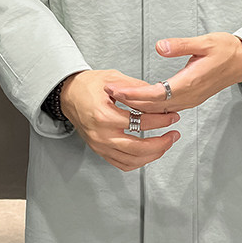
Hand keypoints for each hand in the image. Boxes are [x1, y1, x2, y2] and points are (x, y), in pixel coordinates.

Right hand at [61, 69, 180, 171]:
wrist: (68, 94)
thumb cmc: (87, 85)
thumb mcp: (112, 78)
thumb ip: (136, 86)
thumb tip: (158, 93)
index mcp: (104, 115)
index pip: (140, 122)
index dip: (160, 120)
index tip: (172, 117)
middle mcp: (101, 134)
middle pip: (138, 148)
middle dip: (161, 143)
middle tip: (173, 134)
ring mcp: (99, 145)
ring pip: (131, 160)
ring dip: (153, 155)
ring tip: (165, 144)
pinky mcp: (99, 150)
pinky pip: (122, 164)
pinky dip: (138, 162)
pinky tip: (149, 153)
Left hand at [103, 33, 241, 112]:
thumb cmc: (227, 50)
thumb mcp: (205, 41)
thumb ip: (181, 45)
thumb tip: (160, 46)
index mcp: (190, 83)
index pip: (156, 94)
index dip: (134, 94)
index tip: (117, 89)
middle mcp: (188, 96)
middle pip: (153, 105)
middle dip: (129, 100)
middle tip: (109, 91)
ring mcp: (189, 100)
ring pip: (158, 109)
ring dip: (137, 104)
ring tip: (118, 96)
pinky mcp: (190, 98)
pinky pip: (166, 107)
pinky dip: (149, 105)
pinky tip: (138, 102)